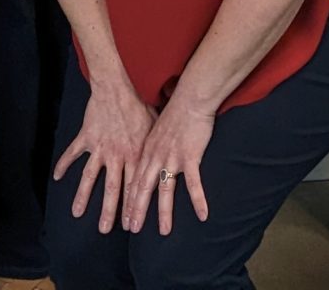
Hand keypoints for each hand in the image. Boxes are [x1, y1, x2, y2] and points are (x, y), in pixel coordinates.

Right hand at [53, 74, 152, 234]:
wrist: (116, 88)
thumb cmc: (137, 106)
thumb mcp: (154, 127)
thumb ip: (155, 147)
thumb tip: (166, 159)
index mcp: (135, 156)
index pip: (133, 188)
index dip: (132, 208)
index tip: (130, 226)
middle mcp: (116, 156)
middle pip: (111, 189)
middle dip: (108, 211)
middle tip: (104, 230)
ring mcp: (99, 148)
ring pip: (90, 177)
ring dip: (82, 196)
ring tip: (76, 213)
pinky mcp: (86, 138)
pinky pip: (73, 153)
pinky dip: (64, 164)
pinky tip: (56, 177)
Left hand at [125, 100, 214, 234]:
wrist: (190, 97)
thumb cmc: (175, 112)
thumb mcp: (154, 129)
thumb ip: (150, 145)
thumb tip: (146, 157)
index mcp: (146, 151)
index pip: (134, 180)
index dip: (129, 200)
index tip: (125, 216)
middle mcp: (155, 156)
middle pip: (143, 188)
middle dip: (137, 210)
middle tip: (132, 229)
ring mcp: (172, 158)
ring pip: (165, 190)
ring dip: (164, 212)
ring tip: (164, 231)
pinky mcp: (190, 157)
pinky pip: (194, 183)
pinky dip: (198, 200)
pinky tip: (203, 215)